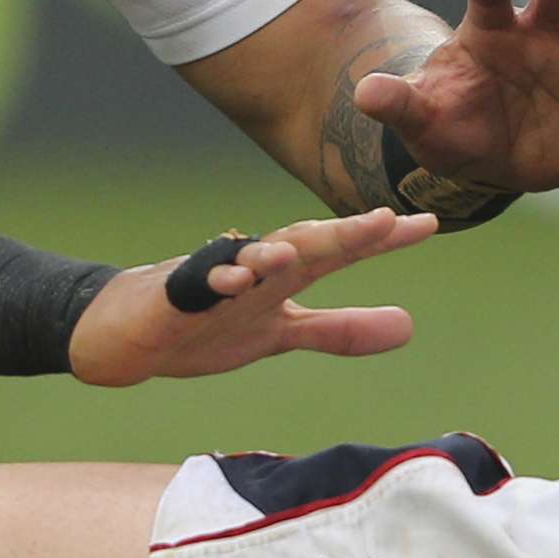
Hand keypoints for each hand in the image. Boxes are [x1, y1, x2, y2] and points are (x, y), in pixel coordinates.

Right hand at [67, 211, 431, 386]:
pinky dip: (216, 280)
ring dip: (277, 253)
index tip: (428, 224)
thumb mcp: (284, 334)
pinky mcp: (177, 297)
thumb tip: (408, 326)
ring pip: (250, 260)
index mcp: (284, 276)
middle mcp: (256, 268)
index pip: (340, 251)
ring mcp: (214, 279)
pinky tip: (235, 280)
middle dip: (344, 234)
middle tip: (386, 221)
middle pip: (304, 245)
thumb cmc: (210, 325)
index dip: (381, 240)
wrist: (131, 336)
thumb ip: (342, 330)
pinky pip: (197, 286)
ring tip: (306, 250)